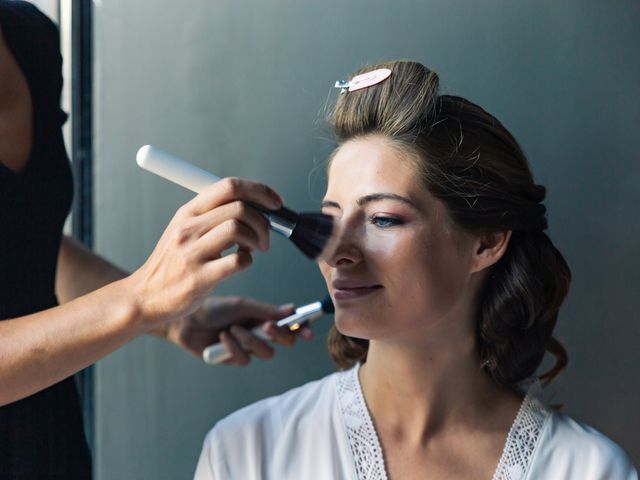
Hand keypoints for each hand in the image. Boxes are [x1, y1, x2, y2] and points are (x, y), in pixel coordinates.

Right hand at [125, 178, 282, 330]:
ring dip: (256, 239)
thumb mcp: (185, 231)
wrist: (146, 297)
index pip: (229, 186)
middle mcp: (187, 228)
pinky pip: (237, 261)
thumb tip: (257, 207)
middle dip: (263, 222)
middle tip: (265, 238)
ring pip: (237, 228)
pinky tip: (242, 264)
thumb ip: (214, 216)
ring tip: (253, 250)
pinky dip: (248, 261)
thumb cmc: (174, 264)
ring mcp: (192, 252)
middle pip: (239, 207)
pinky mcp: (199, 278)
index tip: (275, 203)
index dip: (259, 191)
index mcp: (188, 212)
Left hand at [165, 296, 313, 364]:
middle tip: (267, 327)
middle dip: (279, 335)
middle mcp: (259, 332)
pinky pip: (245, 359)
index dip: (302, 328)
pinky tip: (222, 338)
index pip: (290, 324)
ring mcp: (248, 347)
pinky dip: (234, 347)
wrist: (186, 321)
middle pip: (284, 342)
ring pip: (266, 353)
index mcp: (264, 316)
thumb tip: (292, 310)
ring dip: (251, 340)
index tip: (308, 331)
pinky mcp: (234, 359)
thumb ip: (266, 311)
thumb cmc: (214, 308)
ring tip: (233, 328)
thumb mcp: (241, 306)